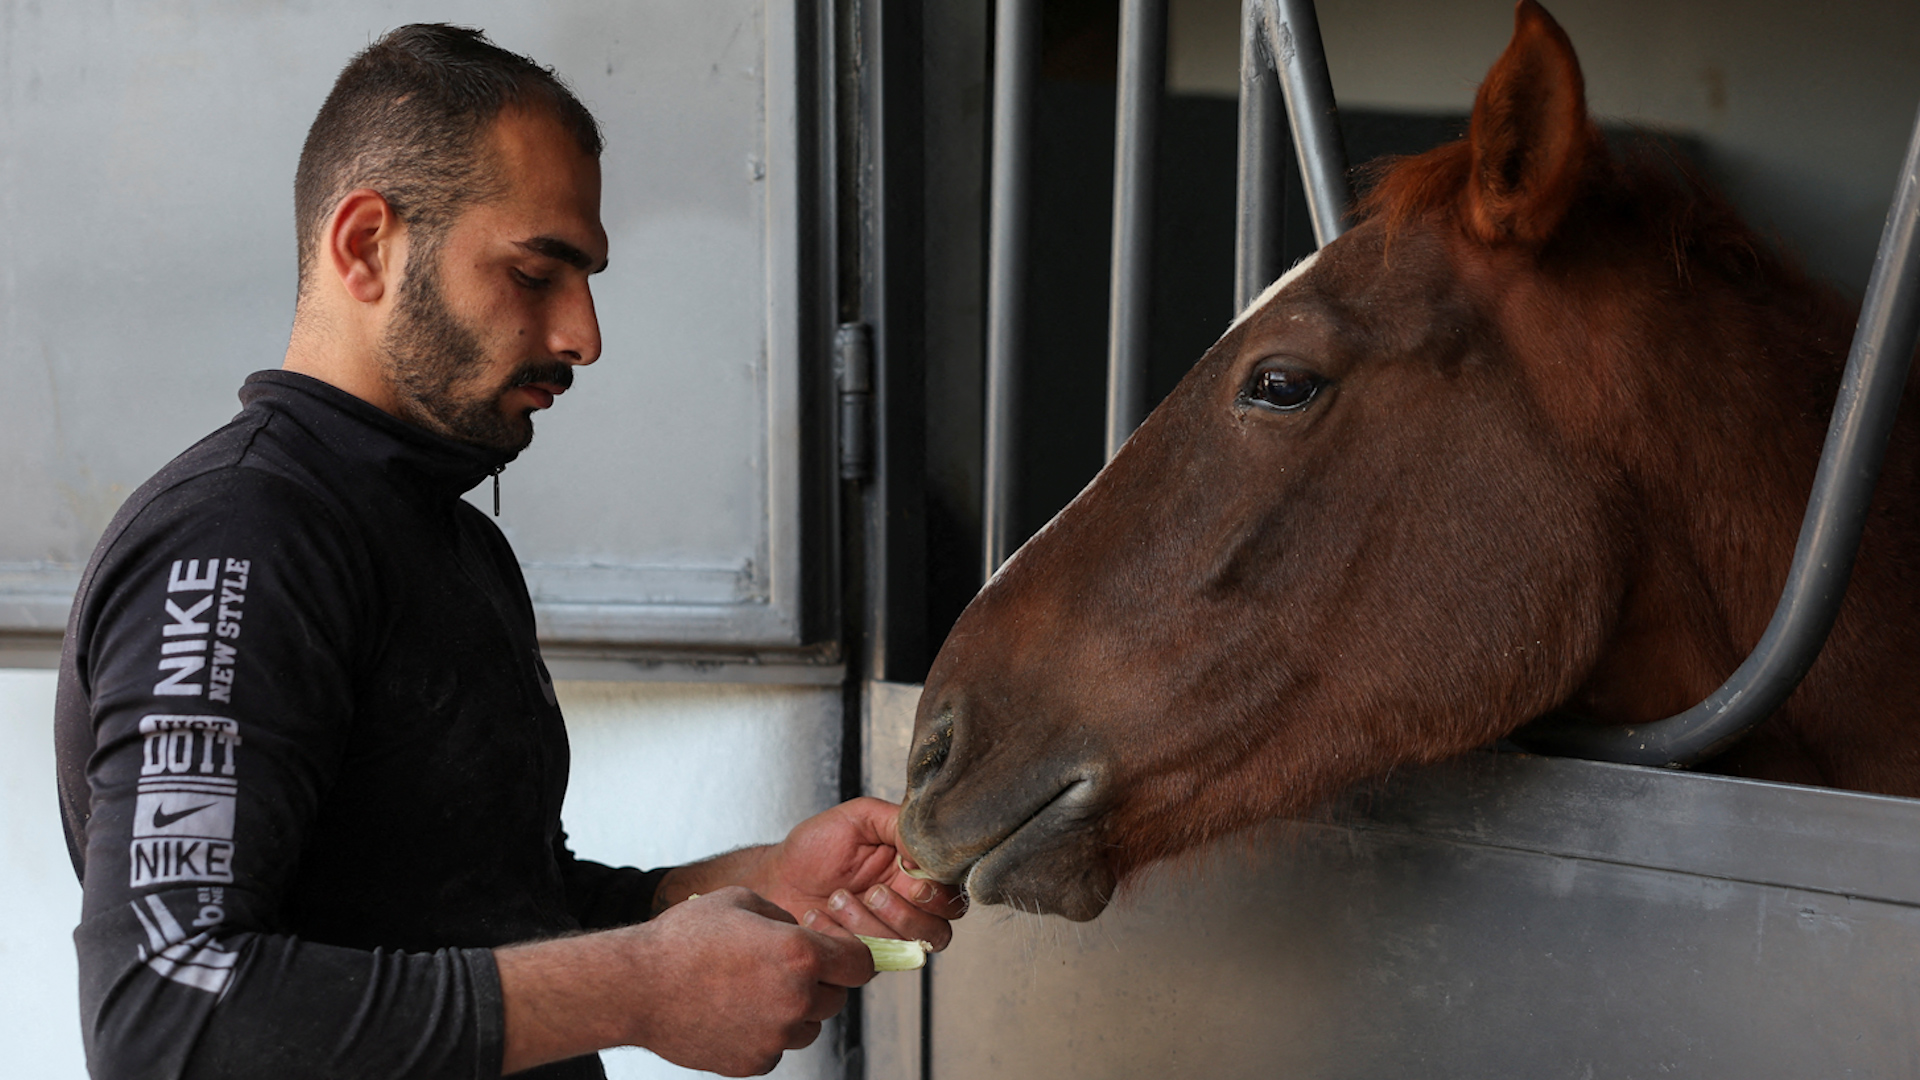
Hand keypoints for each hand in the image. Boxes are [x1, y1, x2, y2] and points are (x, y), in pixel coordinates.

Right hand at [496, 886, 873, 1076]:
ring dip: (793, 1011)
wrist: (637, 987)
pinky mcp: (753, 1063)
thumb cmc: (684, 938)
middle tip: (784, 969)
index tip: (839, 954)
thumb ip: (783, 917)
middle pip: (835, 998)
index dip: (851, 956)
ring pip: (808, 1027)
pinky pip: (776, 1049)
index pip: (860, 964)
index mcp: (800, 955)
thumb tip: (802, 930)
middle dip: (818, 983)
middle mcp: (795, 1000)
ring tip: (752, 989)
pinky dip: (764, 1034)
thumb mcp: (741, 901)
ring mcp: (775, 1037)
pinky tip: (733, 1012)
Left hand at [753, 797, 966, 949]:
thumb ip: (900, 823)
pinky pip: (871, 961)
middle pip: (940, 931)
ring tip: (837, 897)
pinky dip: (844, 937)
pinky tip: (820, 915)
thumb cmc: (815, 846)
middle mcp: (908, 908)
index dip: (938, 891)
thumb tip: (928, 846)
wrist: (775, 878)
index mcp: (915, 873)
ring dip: (871, 925)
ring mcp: (887, 936)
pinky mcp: (863, 958)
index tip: (909, 875)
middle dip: (908, 915)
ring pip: (907, 950)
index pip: (952, 893)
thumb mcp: (860, 818)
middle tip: (875, 892)